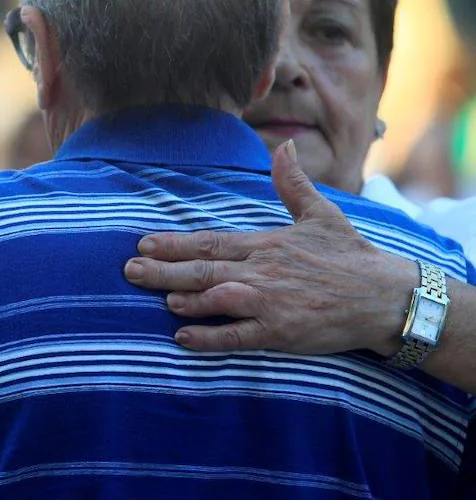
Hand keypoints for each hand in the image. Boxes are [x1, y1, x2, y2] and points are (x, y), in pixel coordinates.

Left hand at [124, 141, 415, 355]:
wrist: (385, 297)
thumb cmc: (351, 255)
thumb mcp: (322, 213)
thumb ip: (292, 183)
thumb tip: (282, 147)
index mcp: (266, 244)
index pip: (210, 240)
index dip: (174, 243)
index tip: (143, 244)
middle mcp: (261, 272)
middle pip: (203, 270)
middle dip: (163, 271)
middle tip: (129, 271)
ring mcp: (269, 303)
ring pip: (216, 300)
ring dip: (184, 300)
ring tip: (159, 300)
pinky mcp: (279, 332)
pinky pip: (236, 336)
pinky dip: (209, 337)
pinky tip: (183, 337)